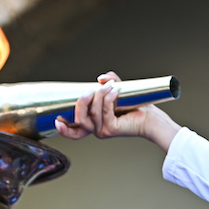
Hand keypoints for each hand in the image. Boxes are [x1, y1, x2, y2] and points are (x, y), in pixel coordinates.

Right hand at [53, 72, 180, 148]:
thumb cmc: (135, 107)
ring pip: (91, 113)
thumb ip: (107, 84)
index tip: (56, 121)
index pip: (74, 131)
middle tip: (91, 89)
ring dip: (99, 95)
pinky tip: (115, 90)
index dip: (63, 129)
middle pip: (78, 119)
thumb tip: (100, 78)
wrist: (151, 118)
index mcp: (94, 123)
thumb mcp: (117, 92)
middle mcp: (96, 129)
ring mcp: (103, 131)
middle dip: (82, 101)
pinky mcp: (112, 129)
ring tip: (110, 85)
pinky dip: (109, 97)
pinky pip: (104, 110)